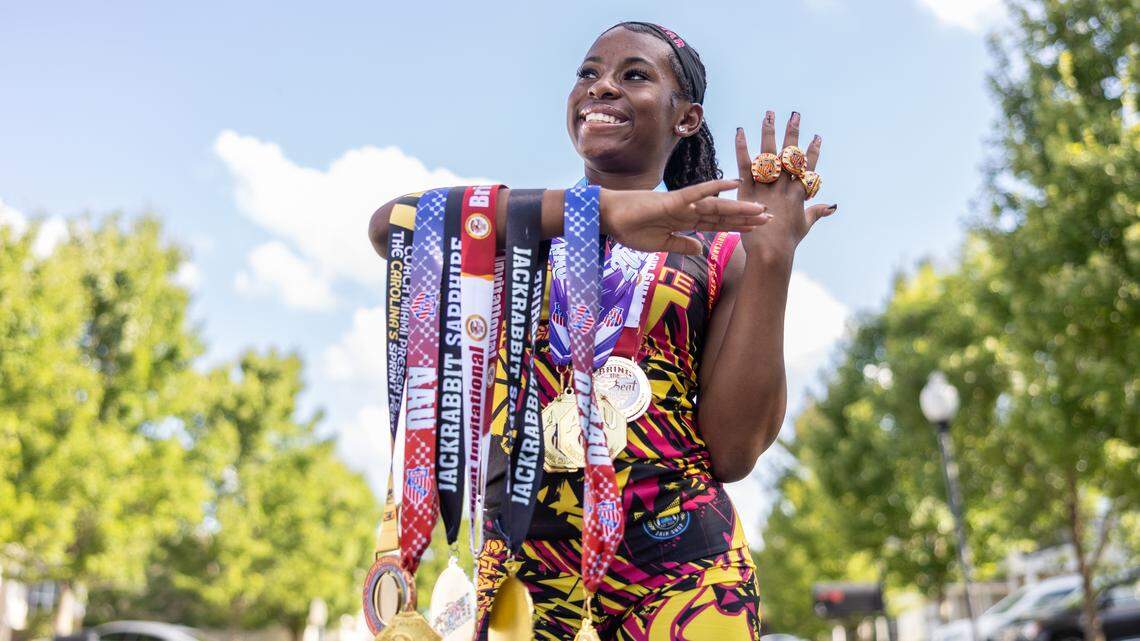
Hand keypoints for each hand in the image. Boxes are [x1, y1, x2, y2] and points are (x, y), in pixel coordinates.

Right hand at [600, 178, 770, 254]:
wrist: (608, 219)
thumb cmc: (628, 230)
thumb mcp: (660, 245)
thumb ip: (681, 245)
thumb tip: (701, 249)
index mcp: (684, 222)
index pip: (716, 225)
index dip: (737, 227)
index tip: (758, 229)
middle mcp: (687, 211)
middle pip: (722, 215)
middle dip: (746, 217)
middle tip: (771, 218)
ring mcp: (681, 204)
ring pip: (716, 206)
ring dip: (738, 207)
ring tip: (760, 209)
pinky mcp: (671, 200)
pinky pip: (696, 193)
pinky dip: (714, 188)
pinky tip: (731, 183)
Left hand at [735, 111, 836, 259]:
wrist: (771, 252)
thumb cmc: (788, 242)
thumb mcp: (805, 225)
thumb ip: (817, 212)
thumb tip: (832, 206)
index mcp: (799, 193)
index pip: (808, 167)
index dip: (813, 151)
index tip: (816, 136)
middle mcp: (785, 185)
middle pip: (790, 154)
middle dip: (793, 133)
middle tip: (794, 114)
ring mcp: (767, 186)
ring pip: (769, 154)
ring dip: (769, 132)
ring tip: (769, 113)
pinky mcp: (748, 190)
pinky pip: (745, 165)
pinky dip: (742, 147)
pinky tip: (740, 131)